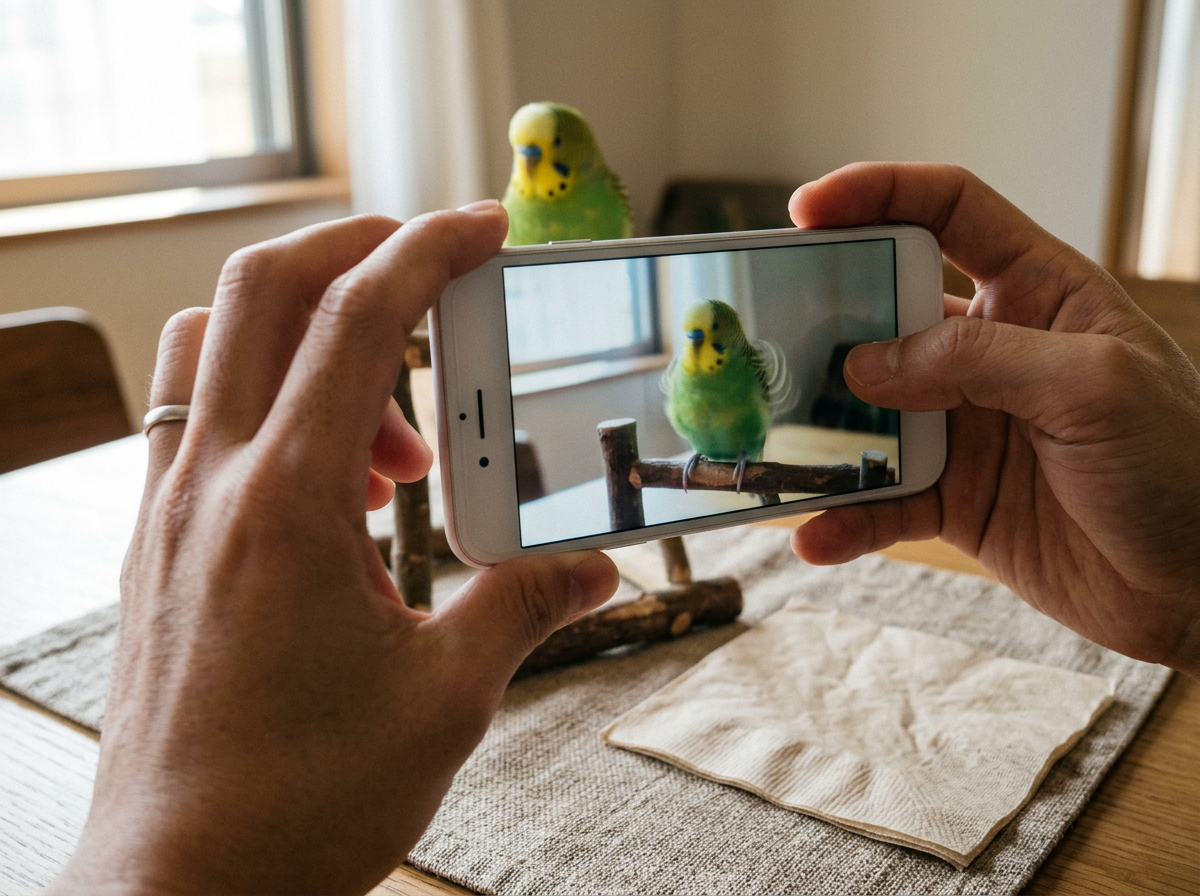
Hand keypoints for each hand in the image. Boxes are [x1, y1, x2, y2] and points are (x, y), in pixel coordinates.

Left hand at [50, 204, 617, 895]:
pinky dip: (272, 401)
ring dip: (310, 336)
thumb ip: (525, 604)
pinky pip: (202, 418)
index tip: (485, 228)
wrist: (181, 890)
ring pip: (215, 345)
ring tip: (397, 434)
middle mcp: (212, 486)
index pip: (358, 318)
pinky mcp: (157, 547)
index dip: (428, 249)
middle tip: (436, 275)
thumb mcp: (446, 698)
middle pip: (262, 290)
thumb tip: (596, 567)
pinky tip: (336, 489)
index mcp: (287, 504)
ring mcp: (171, 512)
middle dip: (357, 249)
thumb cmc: (300, 802)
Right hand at [789, 163, 1199, 677]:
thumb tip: (865, 363)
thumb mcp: (1093, 386)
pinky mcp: (954, 497)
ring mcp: (967, 426)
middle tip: (767, 334)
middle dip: (824, 316)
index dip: (878, 194)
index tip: (807, 212)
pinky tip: (815, 534)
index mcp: (1039, 292)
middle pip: (885, 309)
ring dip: (820, 430)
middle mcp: (992, 350)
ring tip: (772, 444)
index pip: (949, 210)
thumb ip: (979, 361)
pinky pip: (881, 500)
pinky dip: (844, 517)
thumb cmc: (1183, 466)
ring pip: (868, 411)